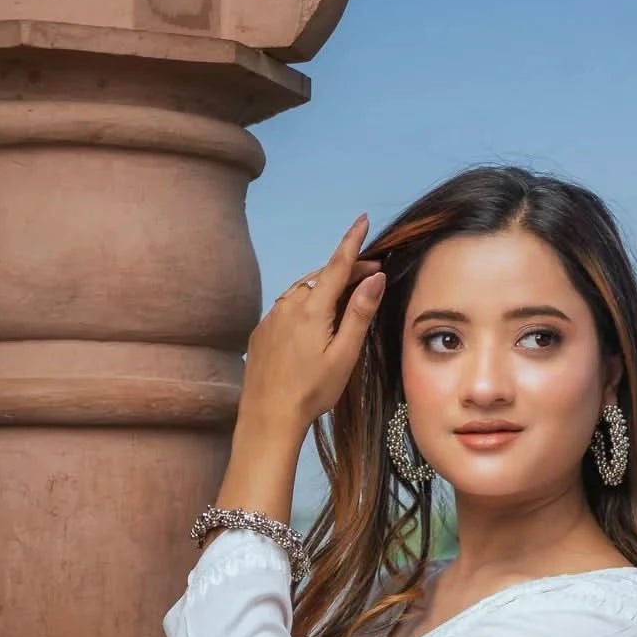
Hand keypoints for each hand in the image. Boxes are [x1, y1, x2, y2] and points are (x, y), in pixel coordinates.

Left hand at [238, 215, 385, 430]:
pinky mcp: (262, 330)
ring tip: (345, 296)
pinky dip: (305, 304)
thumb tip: (374, 277)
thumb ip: (359, 313)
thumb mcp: (344, 355)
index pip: (337, 264)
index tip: (363, 220)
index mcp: (312, 308)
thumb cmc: (311, 392)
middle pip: (322, 276)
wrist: (268, 416)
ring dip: (325, 287)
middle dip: (346, 270)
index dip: (352, 241)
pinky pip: (287, 307)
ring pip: (303, 290)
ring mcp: (272, 316)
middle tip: (370, 273)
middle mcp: (289, 304)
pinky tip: (313, 321)